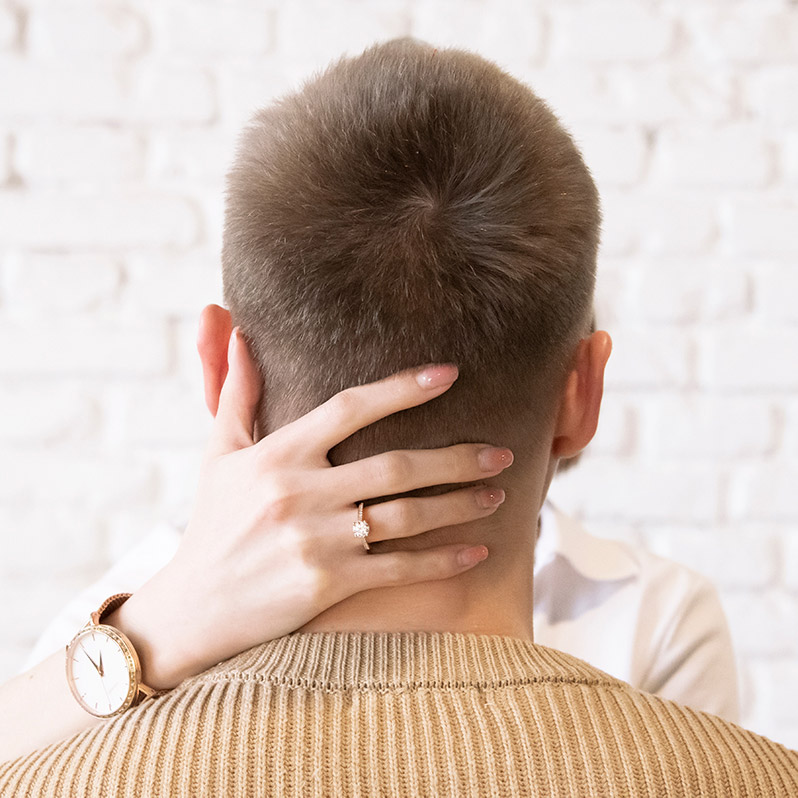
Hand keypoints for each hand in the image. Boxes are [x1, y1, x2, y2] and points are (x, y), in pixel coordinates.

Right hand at [108, 328, 512, 688]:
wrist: (194, 608)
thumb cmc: (212, 524)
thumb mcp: (219, 454)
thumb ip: (236, 392)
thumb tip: (240, 330)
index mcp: (278, 454)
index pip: (349, 407)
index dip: (402, 388)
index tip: (449, 374)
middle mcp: (300, 493)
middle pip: (396, 466)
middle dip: (456, 458)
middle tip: (501, 452)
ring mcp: (317, 541)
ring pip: (406, 516)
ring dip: (460, 504)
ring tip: (498, 495)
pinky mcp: (328, 585)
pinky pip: (399, 568)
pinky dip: (443, 560)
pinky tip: (477, 551)